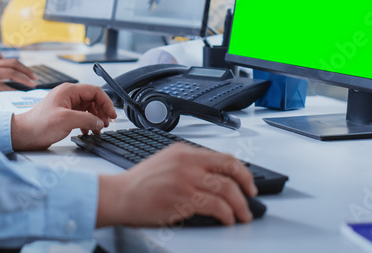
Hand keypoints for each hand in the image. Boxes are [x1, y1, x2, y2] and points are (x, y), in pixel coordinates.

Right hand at [0, 56, 35, 93]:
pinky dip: (10, 88)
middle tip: (35, 79)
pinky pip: (1, 85)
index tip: (31, 74)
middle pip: (14, 64)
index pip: (12, 61)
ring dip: (23, 79)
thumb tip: (7, 79)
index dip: (23, 67)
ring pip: (11, 73)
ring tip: (31, 85)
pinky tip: (16, 92)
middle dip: (27, 72)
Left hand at [10, 84, 116, 150]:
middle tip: (106, 124)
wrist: (24, 134)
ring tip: (98, 129)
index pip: (95, 91)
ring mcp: (66, 105)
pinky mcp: (64, 115)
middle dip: (101, 112)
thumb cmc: (38, 124)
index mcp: (68, 91)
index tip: (112, 115)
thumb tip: (100, 121)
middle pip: (93, 100)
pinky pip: (82, 116)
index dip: (106, 102)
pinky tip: (87, 131)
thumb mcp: (66, 120)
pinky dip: (88, 123)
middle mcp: (68, 96)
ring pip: (89, 108)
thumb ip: (86, 119)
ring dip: (95, 118)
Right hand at [96, 144, 256, 226]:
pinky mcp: (183, 199)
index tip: (248, 182)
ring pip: (226, 189)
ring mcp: (186, 180)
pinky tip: (227, 219)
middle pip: (230, 170)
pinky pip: (215, 206)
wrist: (120, 195)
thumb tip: (214, 176)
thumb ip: (190, 164)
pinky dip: (226, 214)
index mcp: (185, 151)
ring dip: (240, 205)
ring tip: (242, 215)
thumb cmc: (140, 183)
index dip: (242, 170)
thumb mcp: (167, 161)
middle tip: (251, 198)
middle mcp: (188, 162)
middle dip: (247, 185)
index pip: (223, 157)